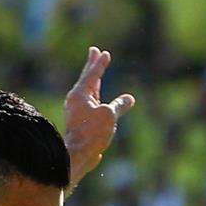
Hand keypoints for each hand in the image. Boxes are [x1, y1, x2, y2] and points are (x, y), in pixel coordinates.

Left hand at [63, 46, 135, 186]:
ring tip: (97, 74)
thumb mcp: (109, 116)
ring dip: (93, 81)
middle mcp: (76, 100)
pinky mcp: (80, 122)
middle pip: (86, 79)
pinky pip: (89, 104)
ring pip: (87, 91)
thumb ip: (119, 105)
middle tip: (93, 51)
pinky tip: (96, 100)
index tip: (104, 53)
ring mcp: (76, 111)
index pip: (92, 74)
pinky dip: (94, 96)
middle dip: (92, 65)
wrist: (77, 154)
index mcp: (80, 94)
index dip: (100, 64)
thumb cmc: (92, 133)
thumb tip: (129, 99)